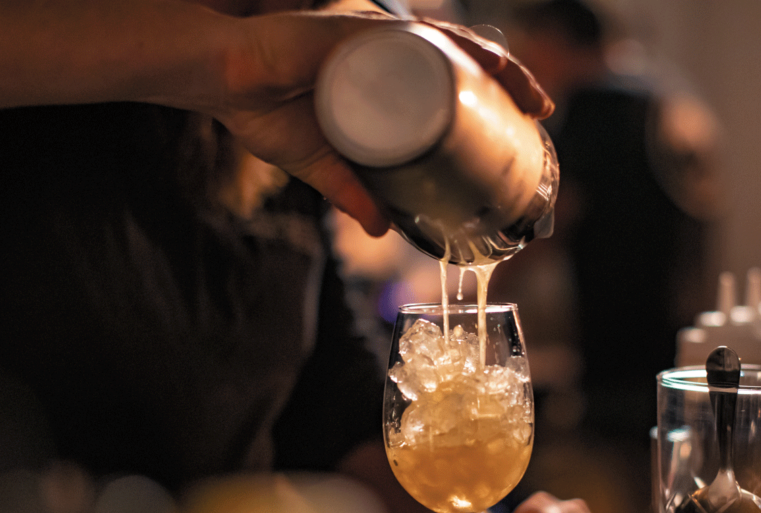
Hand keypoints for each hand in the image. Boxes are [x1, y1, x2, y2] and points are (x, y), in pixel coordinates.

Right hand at [211, 10, 552, 235]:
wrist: (220, 78)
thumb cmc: (264, 109)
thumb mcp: (320, 164)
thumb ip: (352, 193)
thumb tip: (379, 231)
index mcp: (384, 79)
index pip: (449, 82)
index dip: (488, 95)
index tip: (522, 118)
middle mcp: (387, 54)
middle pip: (462, 60)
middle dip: (507, 81)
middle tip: (540, 109)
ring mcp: (375, 39)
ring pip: (451, 45)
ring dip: (495, 65)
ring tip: (528, 93)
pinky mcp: (356, 32)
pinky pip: (416, 35)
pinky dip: (454, 48)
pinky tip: (484, 61)